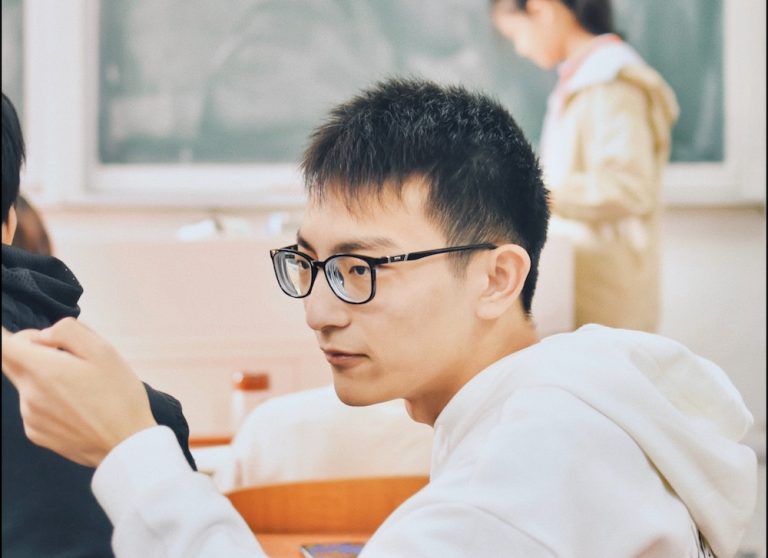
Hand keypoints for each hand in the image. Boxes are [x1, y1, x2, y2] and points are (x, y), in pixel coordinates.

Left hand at [1, 318, 156, 466]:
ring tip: (82, 387)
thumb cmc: (119, 395)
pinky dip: (48, 399)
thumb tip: (44, 335)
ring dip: (44, 377)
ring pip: (26, 383)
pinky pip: (33, 406)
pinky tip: (77, 406)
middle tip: (67, 355)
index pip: (2, 345)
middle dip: (32, 350)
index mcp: (43, 369)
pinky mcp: (36, 433)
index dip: (7, 334)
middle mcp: (28, 393)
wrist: (126, 445)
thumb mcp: (104, 350)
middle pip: (11, 361)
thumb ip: (68, 331)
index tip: (22, 334)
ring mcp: (29, 416)